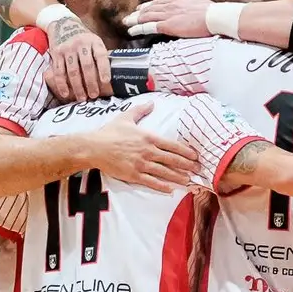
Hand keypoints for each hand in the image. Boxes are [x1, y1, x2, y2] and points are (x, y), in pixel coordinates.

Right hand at [43, 15, 111, 102]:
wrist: (63, 24)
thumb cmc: (84, 39)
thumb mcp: (94, 41)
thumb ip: (99, 55)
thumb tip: (110, 79)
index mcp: (94, 41)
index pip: (101, 55)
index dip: (104, 68)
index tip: (106, 81)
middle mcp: (81, 44)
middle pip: (87, 66)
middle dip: (91, 82)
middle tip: (94, 95)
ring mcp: (68, 48)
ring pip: (73, 71)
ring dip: (78, 87)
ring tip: (82, 98)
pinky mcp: (56, 53)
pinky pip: (59, 71)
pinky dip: (62, 84)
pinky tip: (66, 93)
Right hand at [85, 101, 199, 191]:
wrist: (94, 147)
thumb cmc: (109, 132)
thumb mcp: (126, 117)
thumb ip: (141, 110)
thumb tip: (151, 102)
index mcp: (149, 138)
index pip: (172, 145)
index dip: (186, 152)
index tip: (195, 156)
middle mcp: (148, 151)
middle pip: (172, 160)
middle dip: (187, 165)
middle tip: (198, 170)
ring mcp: (141, 164)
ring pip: (165, 172)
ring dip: (178, 177)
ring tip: (189, 180)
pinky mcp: (133, 175)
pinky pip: (151, 182)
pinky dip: (162, 186)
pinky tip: (170, 189)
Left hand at [125, 0, 213, 39]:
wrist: (215, 16)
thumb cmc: (212, 11)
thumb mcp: (202, 2)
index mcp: (179, 0)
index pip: (160, 2)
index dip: (150, 5)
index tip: (142, 8)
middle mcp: (171, 5)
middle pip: (150, 8)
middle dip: (138, 12)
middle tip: (130, 15)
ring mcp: (168, 15)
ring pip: (146, 16)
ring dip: (135, 20)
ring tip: (126, 22)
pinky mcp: (168, 25)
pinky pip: (149, 26)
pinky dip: (139, 28)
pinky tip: (131, 30)